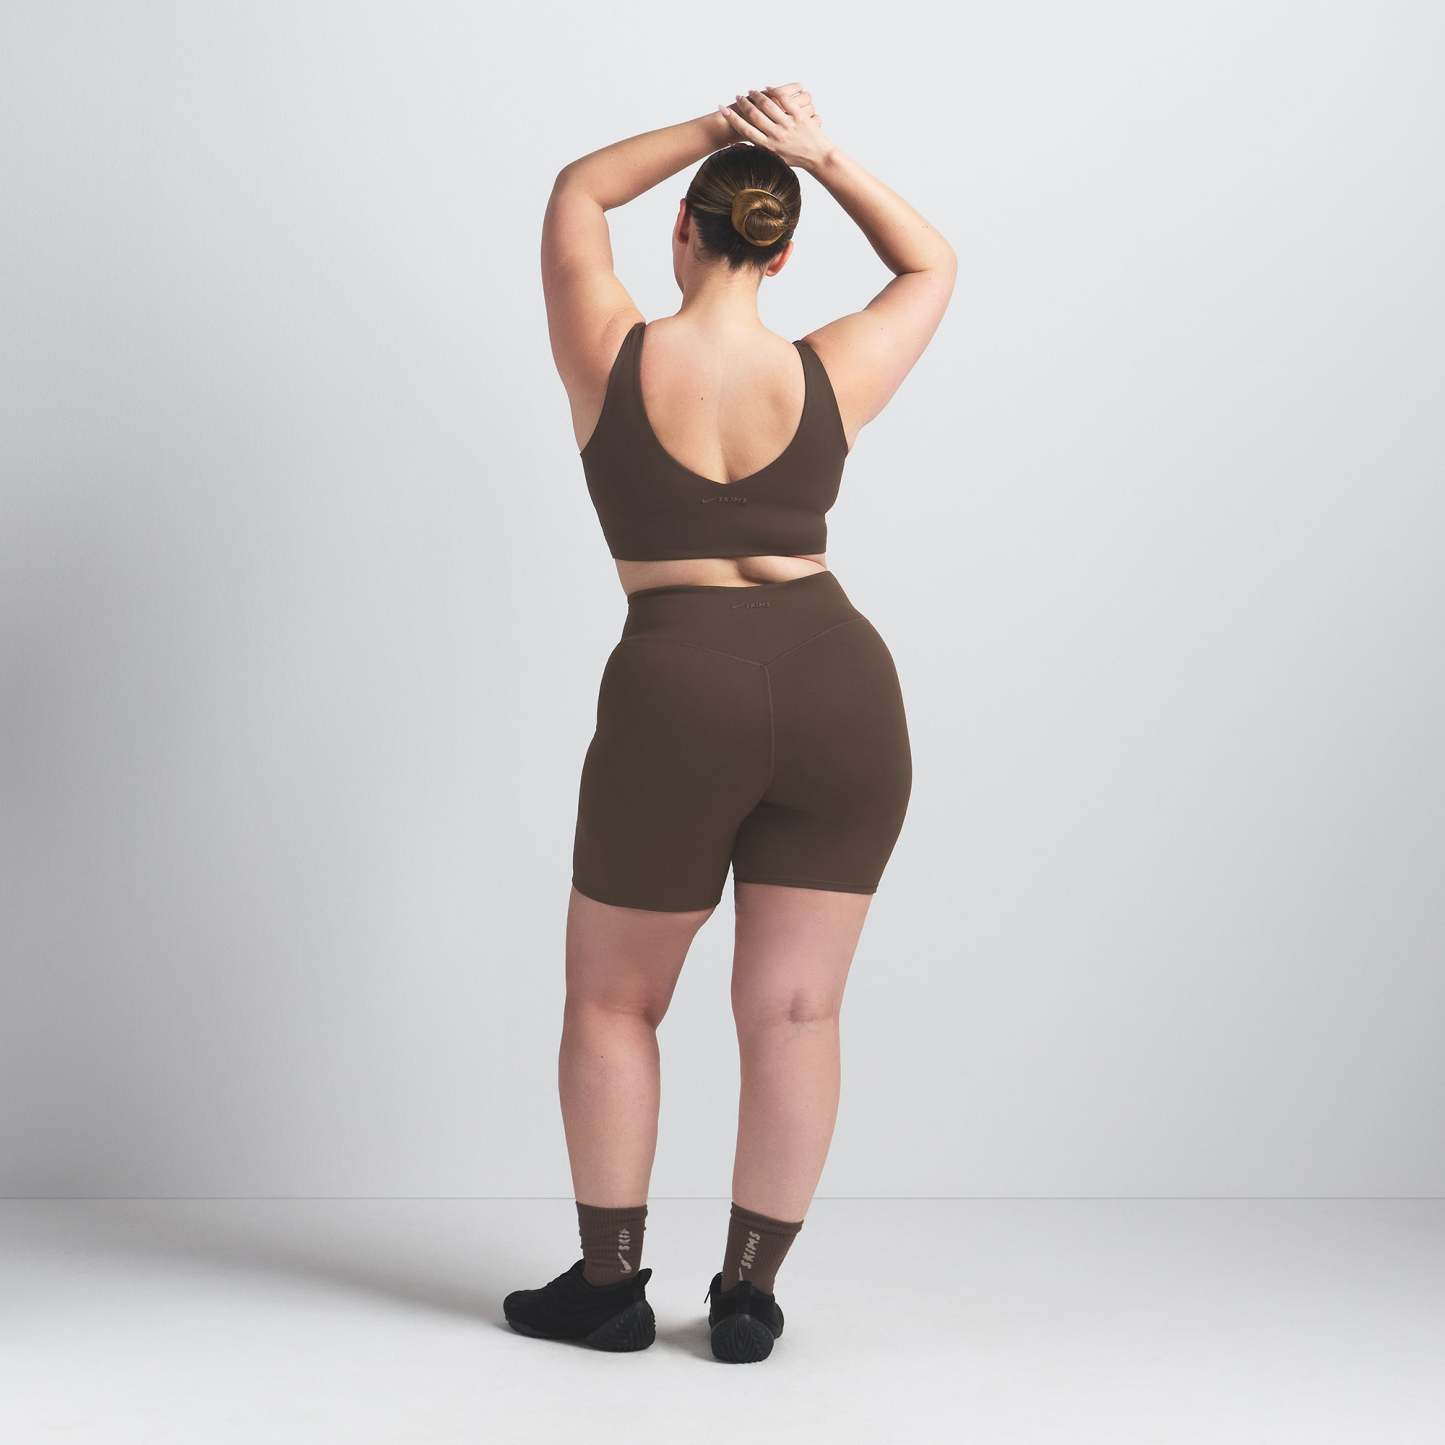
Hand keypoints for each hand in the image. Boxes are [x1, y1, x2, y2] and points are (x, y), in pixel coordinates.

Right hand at [717, 84, 835, 172]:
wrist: (819, 158)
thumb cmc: (796, 159)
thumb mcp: (775, 159)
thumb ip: (759, 150)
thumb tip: (738, 145)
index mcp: (769, 147)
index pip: (745, 130)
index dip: (732, 118)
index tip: (722, 109)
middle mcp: (777, 135)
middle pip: (754, 115)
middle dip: (743, 104)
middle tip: (737, 97)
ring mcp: (788, 125)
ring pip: (768, 104)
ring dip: (757, 95)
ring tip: (751, 91)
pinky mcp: (799, 116)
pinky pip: (784, 99)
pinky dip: (774, 91)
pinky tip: (768, 88)